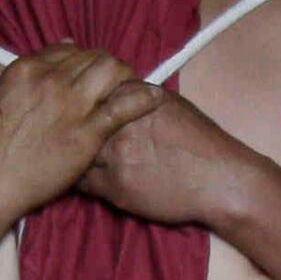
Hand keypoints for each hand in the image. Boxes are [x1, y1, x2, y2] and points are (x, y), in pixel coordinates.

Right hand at [0, 45, 159, 219]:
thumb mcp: (2, 96)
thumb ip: (30, 75)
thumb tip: (62, 48)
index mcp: (27, 68)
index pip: (68, 49)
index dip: (84, 59)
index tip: (90, 71)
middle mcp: (51, 79)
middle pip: (93, 57)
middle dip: (107, 65)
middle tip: (115, 80)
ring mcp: (70, 105)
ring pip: (111, 72)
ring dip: (125, 75)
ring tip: (130, 87)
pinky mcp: (87, 132)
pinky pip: (123, 106)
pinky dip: (143, 98)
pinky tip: (154, 99)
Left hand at [75, 86, 265, 229]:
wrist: (220, 180)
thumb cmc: (199, 139)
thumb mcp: (169, 104)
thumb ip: (135, 97)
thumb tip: (110, 93)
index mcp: (133, 98)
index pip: (89, 92)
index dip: (78, 101)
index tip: (75, 108)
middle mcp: (120, 124)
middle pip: (76, 121)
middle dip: (67, 127)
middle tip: (60, 133)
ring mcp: (115, 157)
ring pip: (74, 153)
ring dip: (70, 156)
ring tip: (68, 157)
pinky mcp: (115, 188)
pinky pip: (82, 183)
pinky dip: (79, 179)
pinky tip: (82, 177)